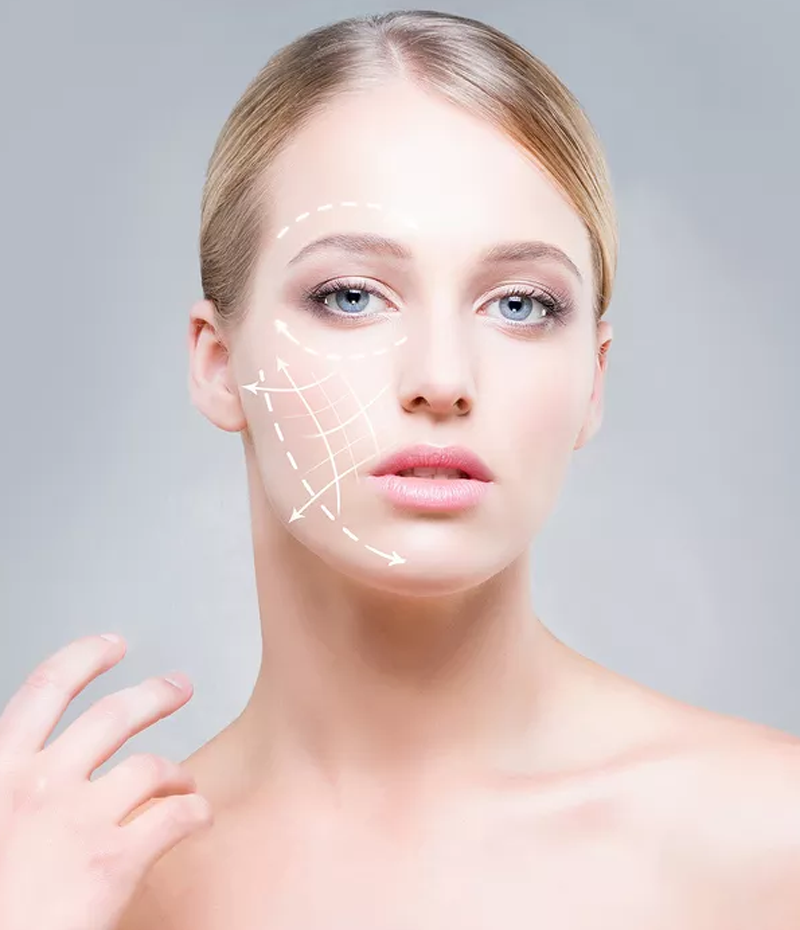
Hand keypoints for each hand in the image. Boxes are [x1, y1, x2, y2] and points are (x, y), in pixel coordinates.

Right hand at [0, 633, 212, 929]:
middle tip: (179, 686)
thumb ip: (11, 782)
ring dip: (177, 770)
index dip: (84, 657)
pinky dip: (196, 813)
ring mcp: (81, 819)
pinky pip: (175, 818)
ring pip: (151, 766)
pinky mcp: (115, 860)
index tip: (113, 645)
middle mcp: (42, 783)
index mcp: (0, 771)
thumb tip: (29, 761)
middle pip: (114, 716)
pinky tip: (199, 818)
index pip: (45, 689)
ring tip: (185, 781)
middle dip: (155, 694)